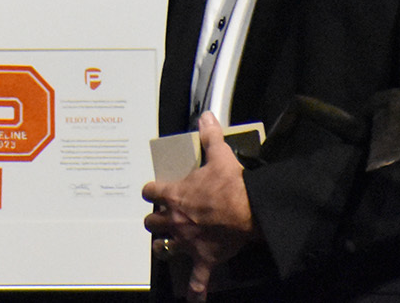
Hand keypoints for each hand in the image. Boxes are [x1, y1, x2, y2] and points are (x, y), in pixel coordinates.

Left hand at [141, 113, 258, 301]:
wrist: (249, 211)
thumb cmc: (231, 184)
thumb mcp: (219, 155)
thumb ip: (209, 136)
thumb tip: (205, 116)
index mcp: (174, 195)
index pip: (149, 191)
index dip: (151, 190)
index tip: (154, 190)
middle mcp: (174, 220)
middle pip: (150, 222)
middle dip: (154, 220)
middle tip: (162, 217)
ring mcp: (187, 241)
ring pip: (163, 248)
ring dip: (164, 246)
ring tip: (166, 245)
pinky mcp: (204, 258)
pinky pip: (197, 279)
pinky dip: (195, 290)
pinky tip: (193, 298)